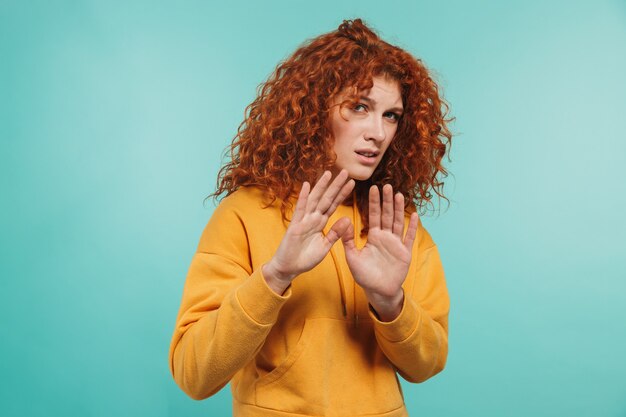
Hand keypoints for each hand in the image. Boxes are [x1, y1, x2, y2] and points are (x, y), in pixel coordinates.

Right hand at [263, 170, 354, 293]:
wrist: (289, 268)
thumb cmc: (305, 258)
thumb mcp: (325, 246)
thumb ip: (335, 233)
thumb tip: (348, 220)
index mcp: (320, 222)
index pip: (333, 205)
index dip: (342, 194)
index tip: (352, 183)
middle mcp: (312, 218)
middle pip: (326, 199)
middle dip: (336, 186)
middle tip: (346, 172)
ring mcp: (303, 220)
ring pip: (314, 200)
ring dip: (321, 187)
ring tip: (329, 173)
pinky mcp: (295, 226)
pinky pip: (300, 210)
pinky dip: (303, 197)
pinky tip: (306, 185)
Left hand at [341, 184, 418, 320]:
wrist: (378, 291)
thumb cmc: (364, 275)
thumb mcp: (352, 256)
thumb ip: (347, 240)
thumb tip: (342, 221)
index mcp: (373, 237)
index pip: (373, 215)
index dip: (374, 202)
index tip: (373, 188)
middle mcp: (385, 237)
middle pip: (387, 215)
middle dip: (387, 201)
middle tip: (387, 186)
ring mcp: (396, 244)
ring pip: (398, 222)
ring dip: (399, 209)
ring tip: (399, 195)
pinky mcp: (405, 253)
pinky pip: (409, 238)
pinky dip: (412, 227)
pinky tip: (415, 215)